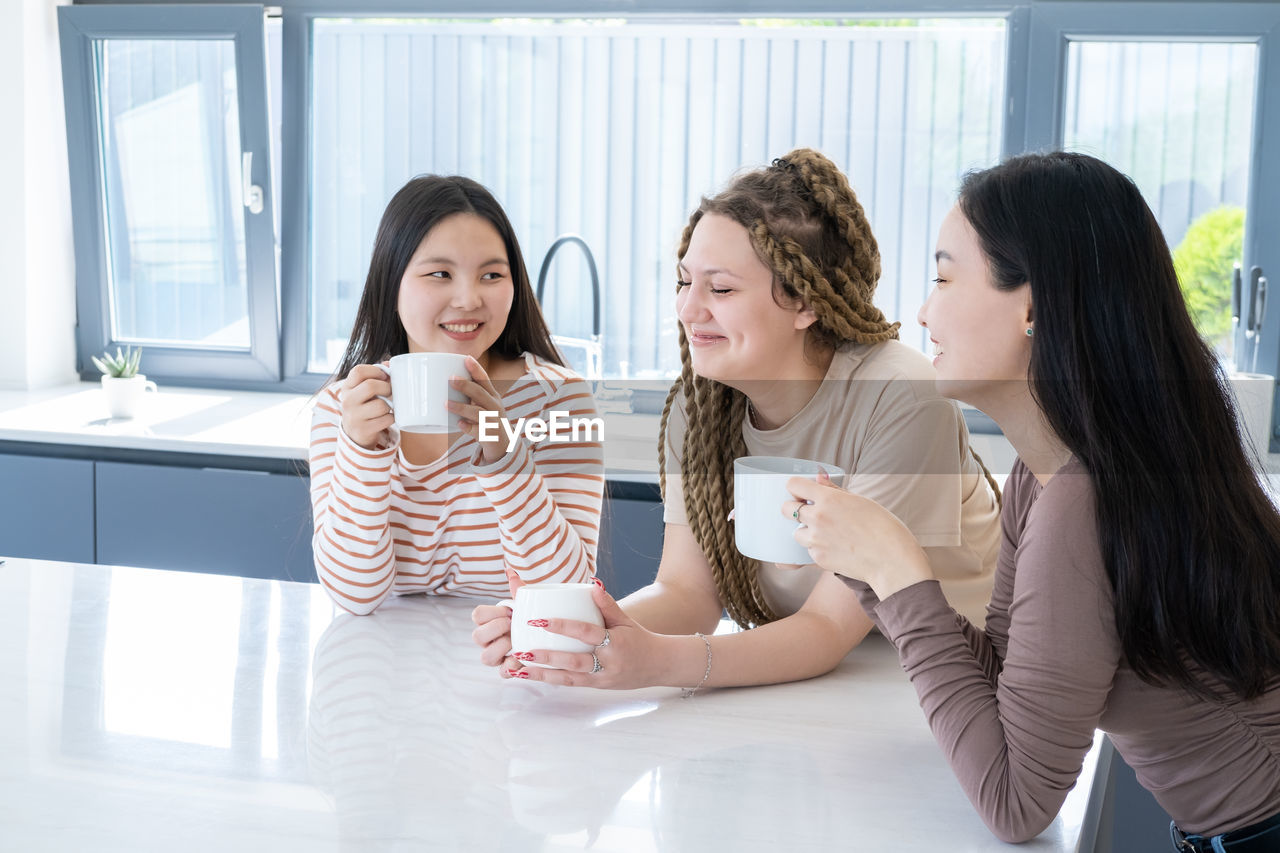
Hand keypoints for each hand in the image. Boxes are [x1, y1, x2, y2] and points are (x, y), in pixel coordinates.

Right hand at [338, 363, 394, 449]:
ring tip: (387, 407)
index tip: (384, 376)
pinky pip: (386, 419)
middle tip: (389, 392)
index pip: (358, 371)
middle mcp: (348, 401)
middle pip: (370, 386)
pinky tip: (387, 417)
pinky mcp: (364, 430)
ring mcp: (354, 416)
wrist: (355, 433)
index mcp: (347, 387)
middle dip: (386, 388)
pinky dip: (391, 418)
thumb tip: (389, 364)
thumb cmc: (364, 406)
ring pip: (381, 405)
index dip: (375, 371)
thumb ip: (376, 375)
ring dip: (390, 406)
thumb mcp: (363, 390)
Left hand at [449, 356, 507, 464]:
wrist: (504, 443)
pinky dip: (467, 427)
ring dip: (462, 407)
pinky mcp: (488, 435)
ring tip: (446, 404)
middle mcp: (494, 406)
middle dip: (466, 386)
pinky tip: (458, 424)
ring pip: (477, 412)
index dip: (476, 369)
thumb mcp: (485, 404)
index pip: (485, 380)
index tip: (466, 358)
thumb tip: (443, 379)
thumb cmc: (488, 418)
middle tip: (450, 379)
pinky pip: (476, 431)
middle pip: (480, 394)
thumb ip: (471, 393)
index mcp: (492, 396)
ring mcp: (492, 421)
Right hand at [471, 569, 523, 666]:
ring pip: (485, 657)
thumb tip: (510, 571)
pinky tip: (521, 659)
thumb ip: (518, 589)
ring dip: (500, 647)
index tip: (509, 610)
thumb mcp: (526, 604)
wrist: (544, 636)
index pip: (477, 615)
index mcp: (488, 621)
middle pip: (477, 636)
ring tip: (515, 641)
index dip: (491, 612)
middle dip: (494, 629)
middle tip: (511, 623)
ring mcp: (496, 656)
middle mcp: (488, 640)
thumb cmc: (530, 618)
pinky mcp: (507, 670)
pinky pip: (502, 673)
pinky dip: (511, 667)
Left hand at [503, 584, 684, 688]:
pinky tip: (532, 677)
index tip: (538, 622)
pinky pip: (572, 684)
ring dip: (542, 675)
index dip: (562, 627)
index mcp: (615, 642)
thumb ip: (607, 604)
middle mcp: (608, 663)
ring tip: (518, 670)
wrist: (659, 666)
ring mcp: (602, 678)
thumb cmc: (639, 639)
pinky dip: (551, 680)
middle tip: (521, 651)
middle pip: (573, 661)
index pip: (585, 633)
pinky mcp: (598, 687)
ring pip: (568, 678)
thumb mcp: (626, 620)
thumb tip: (592, 583)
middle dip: (545, 658)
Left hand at [783, 471, 932, 600]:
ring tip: (827, 534)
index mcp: (829, 499)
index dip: (797, 487)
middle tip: (809, 512)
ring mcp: (816, 540)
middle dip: (794, 509)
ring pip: (796, 533)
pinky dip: (817, 549)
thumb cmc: (884, 528)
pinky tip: (836, 548)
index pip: (794, 485)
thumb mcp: (861, 501)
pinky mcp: (819, 559)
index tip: (802, 492)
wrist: (892, 561)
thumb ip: (835, 490)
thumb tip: (818, 478)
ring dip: (806, 531)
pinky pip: (809, 551)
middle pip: (786, 509)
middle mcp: (818, 518)